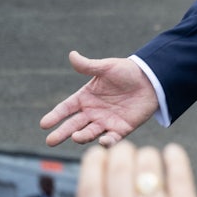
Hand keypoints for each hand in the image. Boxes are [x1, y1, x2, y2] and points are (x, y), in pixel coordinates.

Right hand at [40, 51, 158, 146]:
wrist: (152, 79)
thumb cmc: (128, 72)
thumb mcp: (107, 67)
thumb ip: (89, 65)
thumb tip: (72, 55)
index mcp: (85, 97)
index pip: (65, 108)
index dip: (55, 116)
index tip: (44, 124)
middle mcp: (92, 112)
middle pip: (73, 125)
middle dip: (61, 133)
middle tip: (50, 141)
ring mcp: (106, 122)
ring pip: (89, 133)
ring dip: (82, 137)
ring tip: (76, 136)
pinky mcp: (121, 129)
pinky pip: (112, 139)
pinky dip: (107, 142)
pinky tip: (102, 141)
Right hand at [78, 141, 196, 196]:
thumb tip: (100, 195)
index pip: (89, 185)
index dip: (92, 163)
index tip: (97, 154)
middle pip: (119, 167)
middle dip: (122, 153)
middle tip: (126, 152)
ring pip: (148, 164)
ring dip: (148, 156)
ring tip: (151, 158)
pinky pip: (179, 172)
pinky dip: (175, 157)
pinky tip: (174, 154)